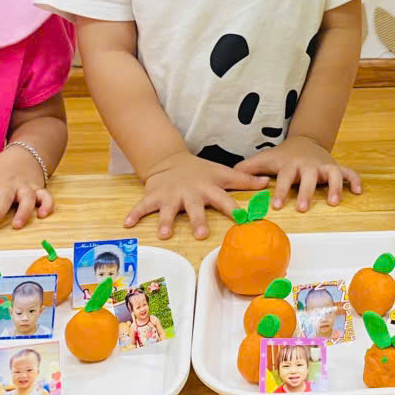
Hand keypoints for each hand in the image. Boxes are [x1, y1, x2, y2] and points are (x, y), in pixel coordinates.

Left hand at [0, 146, 53, 232]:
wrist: (25, 152)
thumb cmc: (0, 167)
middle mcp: (10, 183)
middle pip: (3, 198)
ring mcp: (26, 185)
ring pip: (26, 198)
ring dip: (22, 212)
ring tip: (16, 225)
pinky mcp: (38, 187)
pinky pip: (46, 195)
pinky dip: (47, 204)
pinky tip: (43, 215)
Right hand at [126, 150, 268, 239]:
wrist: (170, 160)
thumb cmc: (200, 171)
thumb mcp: (222, 173)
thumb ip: (244, 181)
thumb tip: (266, 183)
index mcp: (208, 188)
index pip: (224, 199)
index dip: (235, 210)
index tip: (244, 220)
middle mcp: (190, 193)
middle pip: (195, 207)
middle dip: (198, 220)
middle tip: (202, 234)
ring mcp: (170, 195)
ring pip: (167, 209)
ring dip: (165, 221)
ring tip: (164, 234)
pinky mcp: (154, 196)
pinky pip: (142, 206)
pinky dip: (134, 214)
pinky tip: (127, 224)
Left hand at [234, 135, 360, 212]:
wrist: (305, 140)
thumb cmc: (283, 156)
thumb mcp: (266, 159)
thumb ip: (249, 168)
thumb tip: (230, 177)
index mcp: (290, 164)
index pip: (284, 177)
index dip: (280, 191)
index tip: (276, 206)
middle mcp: (308, 165)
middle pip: (309, 177)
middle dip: (306, 192)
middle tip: (302, 208)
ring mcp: (324, 166)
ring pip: (333, 173)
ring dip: (334, 186)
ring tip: (334, 202)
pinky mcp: (336, 167)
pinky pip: (349, 172)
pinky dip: (355, 180)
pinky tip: (359, 192)